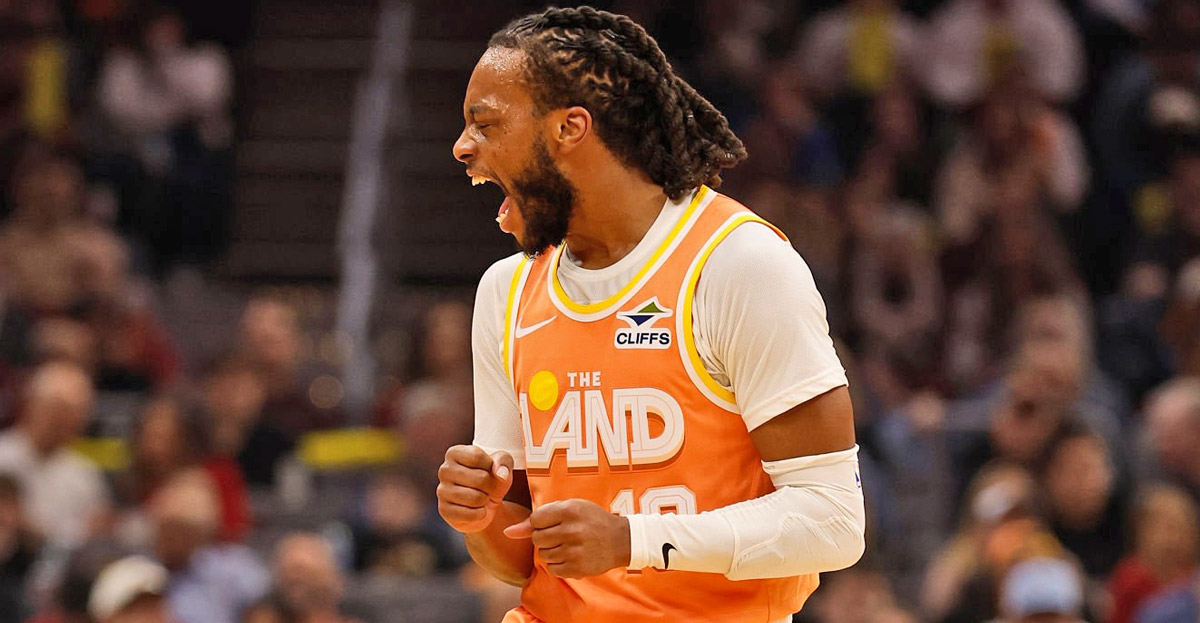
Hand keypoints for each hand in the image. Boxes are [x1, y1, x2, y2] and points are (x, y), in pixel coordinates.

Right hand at [437, 445, 513, 532]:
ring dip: (485, 500)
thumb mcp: (502, 465)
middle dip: (492, 486)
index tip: (490, 470)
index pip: (477, 457)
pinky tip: (476, 509)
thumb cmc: (492, 479)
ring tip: (482, 497)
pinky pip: (471, 514)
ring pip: (475, 498)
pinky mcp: (444, 510)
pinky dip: (480, 514)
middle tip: (488, 488)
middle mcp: (444, 470)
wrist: (486, 504)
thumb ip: (503, 462)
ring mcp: (441, 491)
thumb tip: (500, 474)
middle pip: (480, 478)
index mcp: (454, 453)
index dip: (491, 466)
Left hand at [503, 499, 629, 578]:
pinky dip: (559, 564)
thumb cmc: (591, 520)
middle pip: (537, 538)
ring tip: (568, 545)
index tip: (555, 523)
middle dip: (545, 537)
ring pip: (543, 554)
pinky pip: (553, 569)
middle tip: (562, 535)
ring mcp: (574, 551)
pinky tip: (571, 556)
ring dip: (552, 551)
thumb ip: (538, 517)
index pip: (535, 520)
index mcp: (569, 510)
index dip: (542, 523)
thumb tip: (508, 532)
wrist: (620, 540)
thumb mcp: (570, 508)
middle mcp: (571, 530)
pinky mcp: (577, 568)